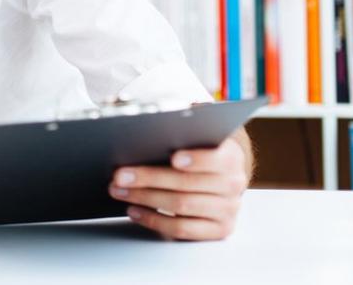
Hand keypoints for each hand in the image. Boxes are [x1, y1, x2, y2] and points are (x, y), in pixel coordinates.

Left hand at [109, 137, 248, 240]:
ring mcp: (227, 210)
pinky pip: (181, 228)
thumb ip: (183, 130)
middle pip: (188, 184)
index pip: (215, 159)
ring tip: (119, 191)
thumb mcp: (197, 138)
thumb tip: (159, 123)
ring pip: (181, 205)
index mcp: (230, 157)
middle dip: (149, 178)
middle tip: (120, 175)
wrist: (221, 179)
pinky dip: (154, 220)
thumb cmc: (199, 153)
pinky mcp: (217, 230)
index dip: (196, 159)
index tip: (173, 158)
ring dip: (145, 198)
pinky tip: (134, 210)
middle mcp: (233, 185)